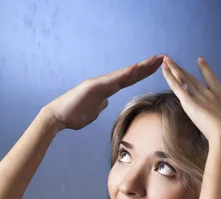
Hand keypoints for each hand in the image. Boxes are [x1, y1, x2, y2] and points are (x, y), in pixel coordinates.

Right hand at [45, 55, 163, 130]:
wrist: (57, 117)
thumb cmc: (73, 115)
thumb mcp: (93, 111)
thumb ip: (100, 105)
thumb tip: (106, 102)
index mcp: (106, 90)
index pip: (129, 80)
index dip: (143, 74)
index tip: (157, 67)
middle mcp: (104, 83)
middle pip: (129, 74)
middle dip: (146, 67)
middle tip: (163, 58)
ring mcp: (99, 84)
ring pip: (123, 74)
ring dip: (139, 67)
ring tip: (154, 60)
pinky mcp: (92, 87)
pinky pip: (111, 80)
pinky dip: (124, 74)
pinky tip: (135, 69)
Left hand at [161, 55, 220, 143]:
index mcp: (220, 98)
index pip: (211, 80)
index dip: (205, 70)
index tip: (200, 60)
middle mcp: (208, 95)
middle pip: (192, 79)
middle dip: (182, 70)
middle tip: (173, 61)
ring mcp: (199, 98)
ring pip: (183, 80)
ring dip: (173, 70)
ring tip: (165, 60)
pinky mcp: (191, 103)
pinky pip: (178, 87)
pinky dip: (170, 78)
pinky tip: (164, 70)